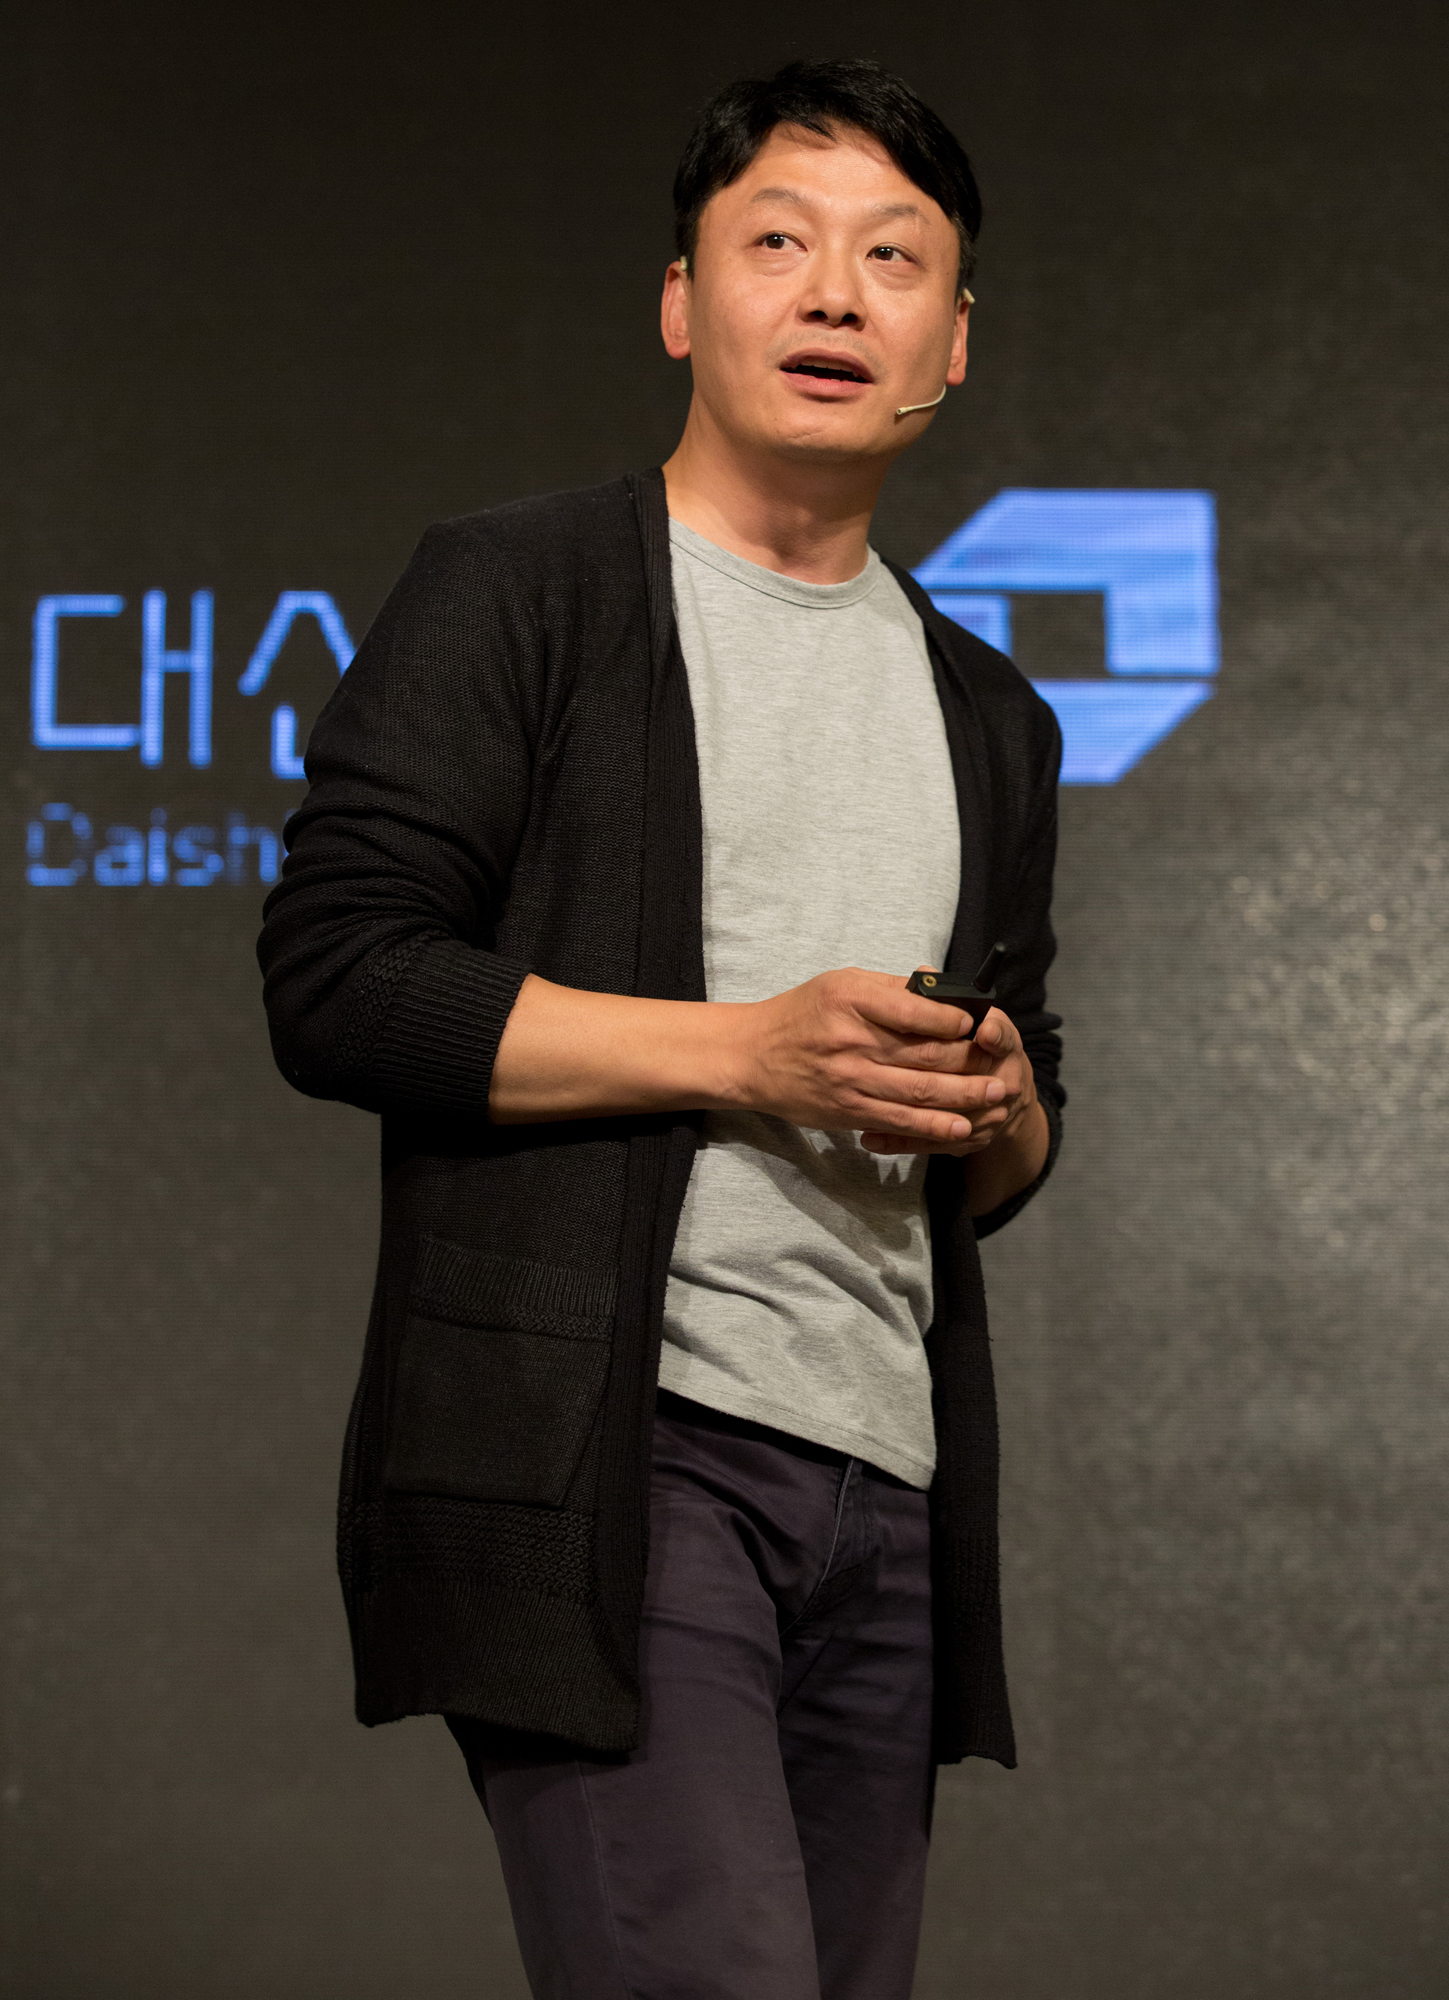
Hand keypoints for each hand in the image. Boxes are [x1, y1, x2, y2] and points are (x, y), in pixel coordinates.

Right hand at [731, 965, 1007, 1151]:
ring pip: (918, 1091)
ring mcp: (850, 1079)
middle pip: (924, 1054)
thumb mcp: (839, 984)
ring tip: (995, 1095)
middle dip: (970, 1061)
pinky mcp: (848, 1110)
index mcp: (851, 1000)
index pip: (914, 1010)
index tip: (976, 1023)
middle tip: (1002, 1063)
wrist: (751, 1058)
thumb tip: (938, 987)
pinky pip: (898, 1121)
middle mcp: (852, 1040)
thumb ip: (890, 988)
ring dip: (963, 1096)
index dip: (953, 1020)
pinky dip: (932, 1126)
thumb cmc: (800, 1015)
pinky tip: (960, 1127)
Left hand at [858, 989, 1039, 1158]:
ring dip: (906, 1114)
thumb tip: (923, 973)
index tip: (980, 1032)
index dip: (991, 1035)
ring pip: (948, 1119)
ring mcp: (989, 1116)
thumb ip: (946, 999)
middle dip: (928, 1079)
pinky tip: (869, 1138)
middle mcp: (1004, 1081)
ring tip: (865, 1105)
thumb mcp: (972, 1015)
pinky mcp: (969, 1139)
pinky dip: (899, 1141)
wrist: (1004, 1090)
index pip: (1000, 1037)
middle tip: (883, 1073)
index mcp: (1003, 1043)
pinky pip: (932, 1143)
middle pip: (970, 1082)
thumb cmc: (977, 1044)